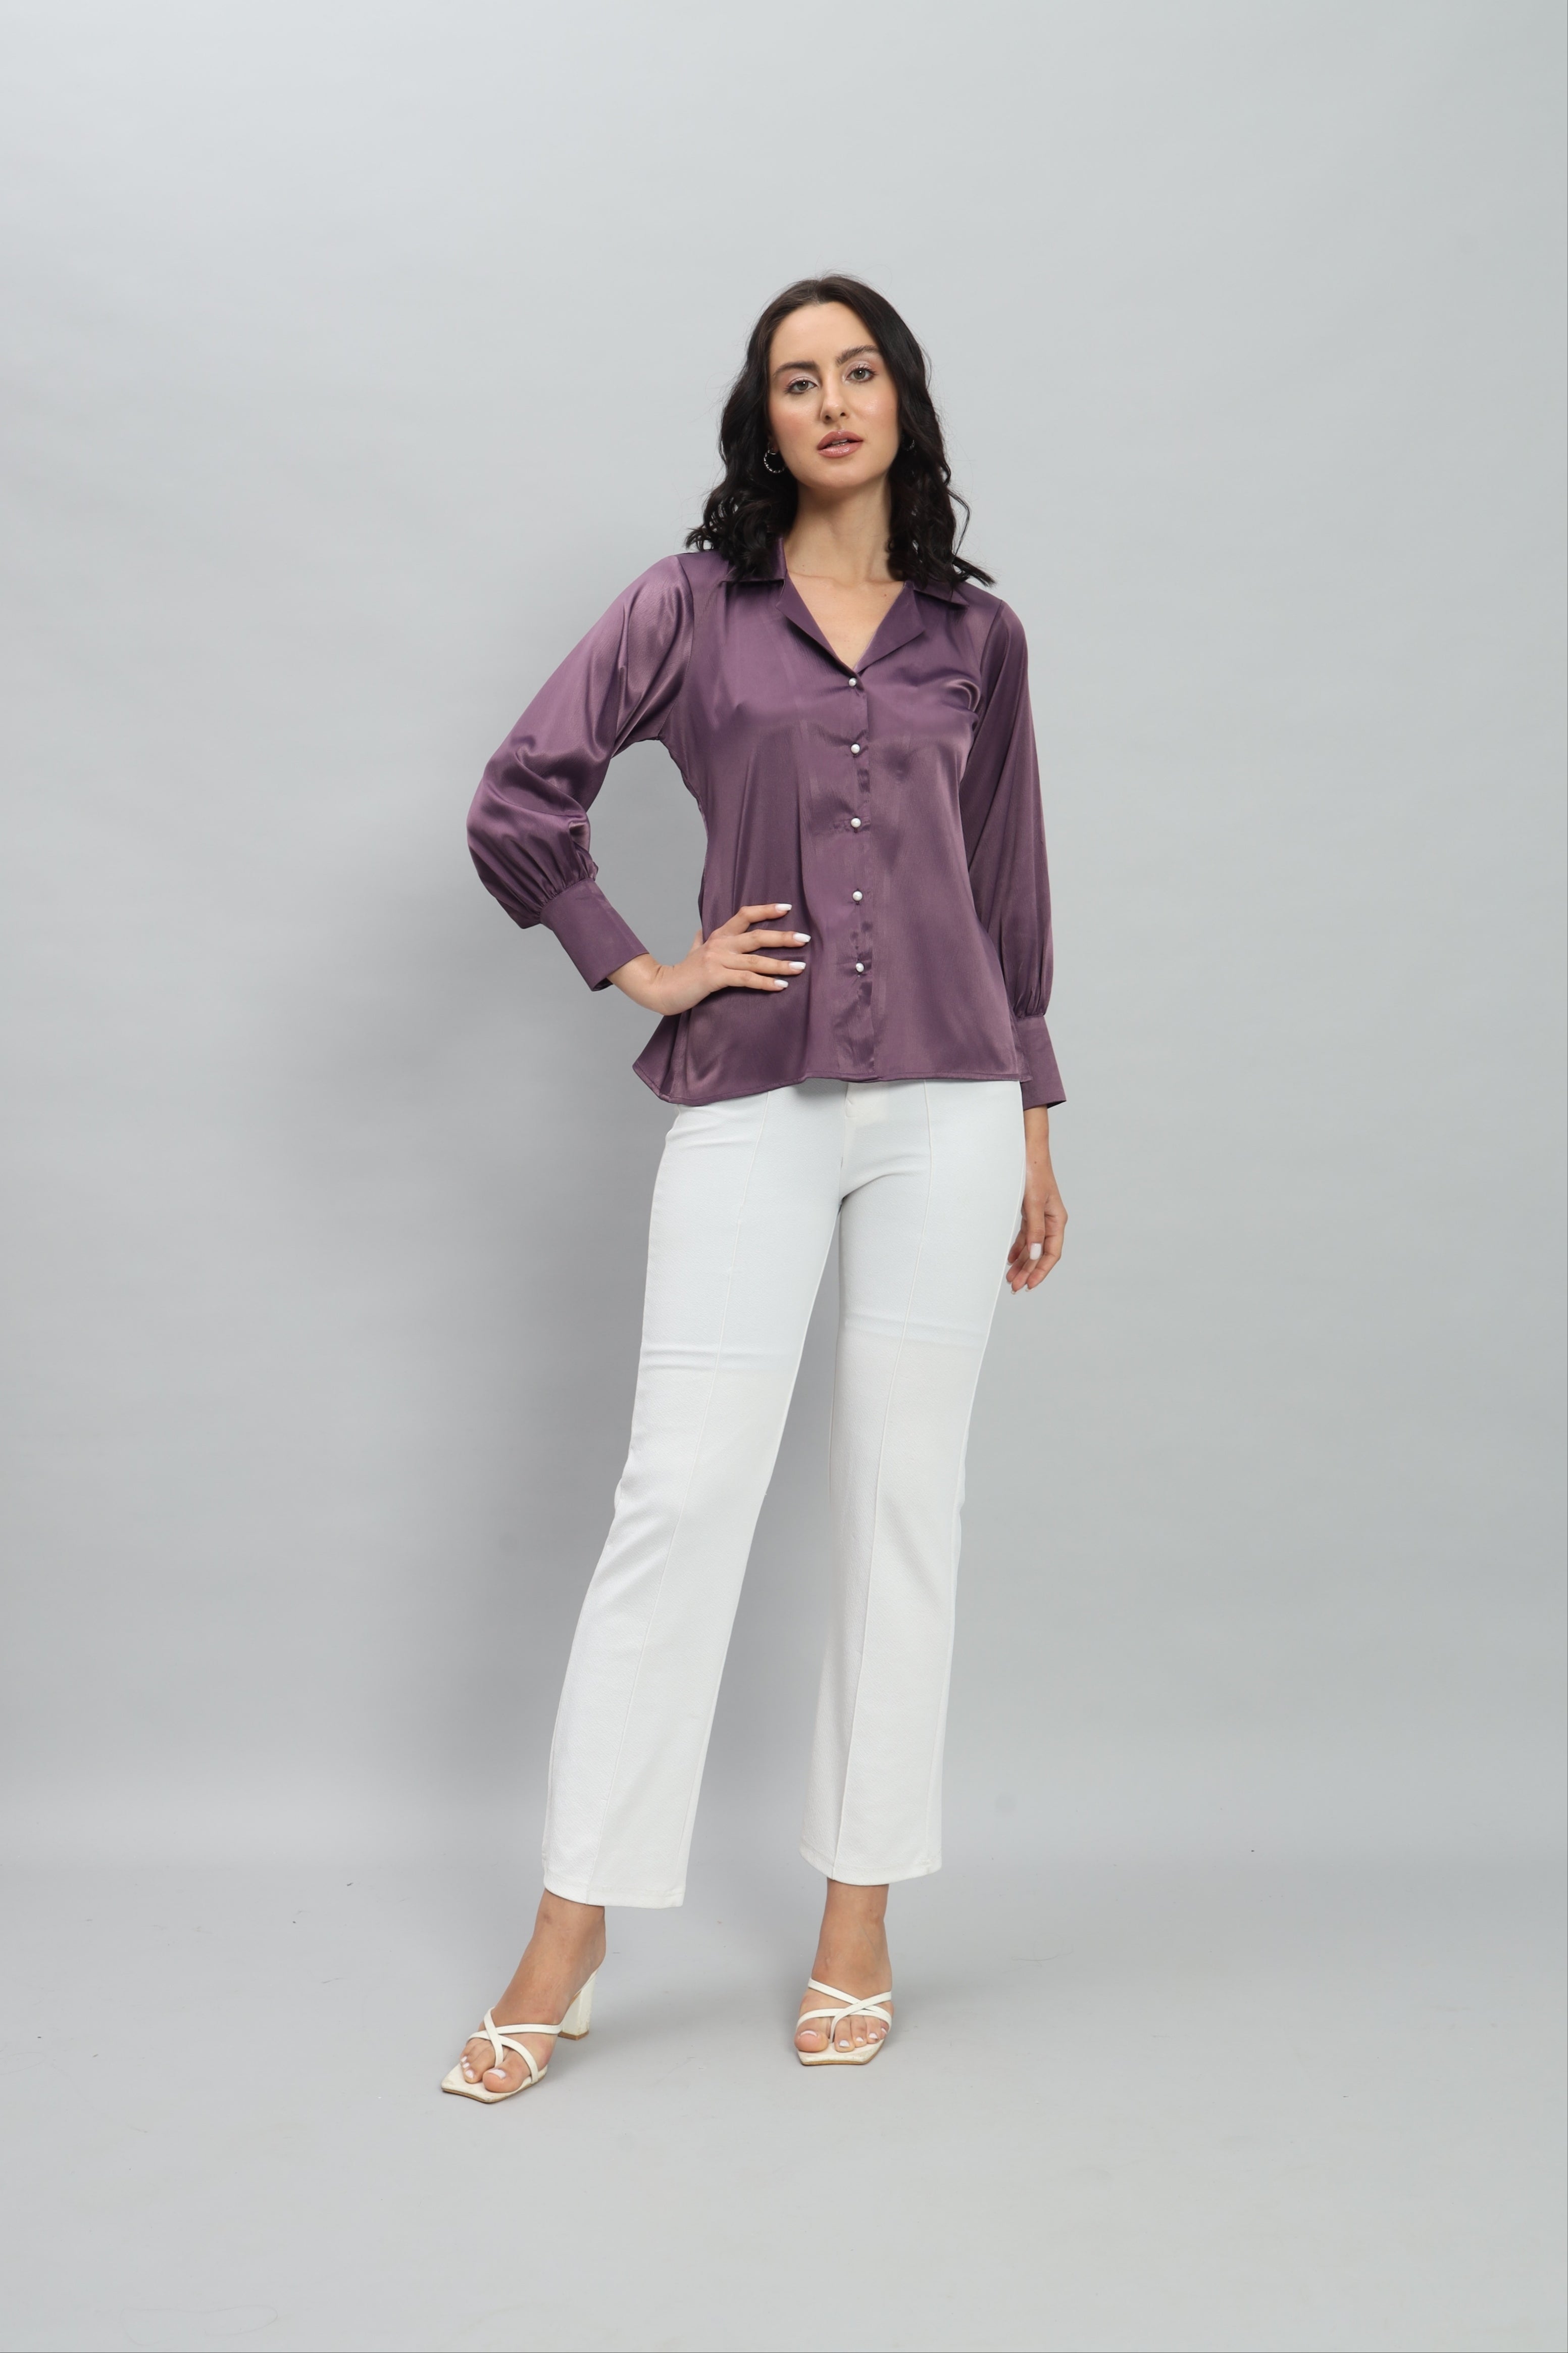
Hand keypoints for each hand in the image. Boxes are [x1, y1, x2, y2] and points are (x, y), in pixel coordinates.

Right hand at [607, 903, 810, 1016]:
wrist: (662, 988)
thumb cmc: (682, 972)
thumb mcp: (692, 951)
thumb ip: (699, 940)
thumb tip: (700, 931)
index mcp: (718, 936)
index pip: (744, 915)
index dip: (765, 910)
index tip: (786, 908)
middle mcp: (720, 944)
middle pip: (756, 936)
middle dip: (782, 938)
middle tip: (804, 939)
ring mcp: (717, 960)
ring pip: (755, 960)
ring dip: (780, 964)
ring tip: (800, 967)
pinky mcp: (716, 977)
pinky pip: (746, 980)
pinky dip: (765, 983)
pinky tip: (781, 986)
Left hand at [1006, 1105, 1065, 1293]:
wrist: (1026, 1149)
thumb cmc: (1032, 1172)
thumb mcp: (1033, 1203)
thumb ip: (1034, 1230)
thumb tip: (1034, 1255)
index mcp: (1056, 1220)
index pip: (1052, 1253)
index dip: (1041, 1271)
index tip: (1029, 1285)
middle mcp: (1050, 1220)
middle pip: (1041, 1253)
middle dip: (1029, 1271)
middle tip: (1014, 1287)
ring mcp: (1040, 1216)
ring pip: (1032, 1246)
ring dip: (1022, 1262)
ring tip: (1010, 1278)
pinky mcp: (1029, 1210)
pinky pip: (1025, 1236)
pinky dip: (1018, 1248)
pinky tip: (1010, 1258)